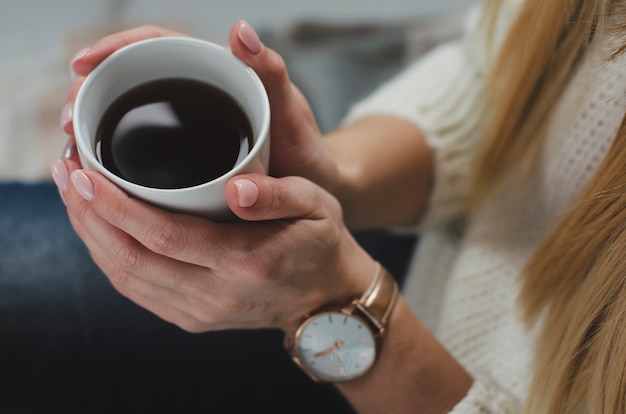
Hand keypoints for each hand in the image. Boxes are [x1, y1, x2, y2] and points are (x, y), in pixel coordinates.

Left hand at [51, 146, 375, 333]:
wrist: (326, 298)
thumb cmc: (320, 244)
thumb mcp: (317, 207)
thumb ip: (279, 195)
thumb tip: (236, 188)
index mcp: (245, 262)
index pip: (165, 235)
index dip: (118, 206)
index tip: (86, 173)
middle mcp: (216, 294)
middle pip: (133, 259)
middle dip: (91, 216)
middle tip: (66, 173)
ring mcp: (200, 312)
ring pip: (127, 278)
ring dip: (92, 237)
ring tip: (73, 197)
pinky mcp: (192, 319)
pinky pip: (137, 291)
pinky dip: (109, 260)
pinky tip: (98, 231)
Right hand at [61, 22, 338, 190]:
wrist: (313, 189)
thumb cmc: (305, 148)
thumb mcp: (289, 112)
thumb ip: (270, 74)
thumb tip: (242, 30)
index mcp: (215, 73)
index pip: (155, 46)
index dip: (114, 50)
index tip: (82, 65)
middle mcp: (196, 96)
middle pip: (131, 80)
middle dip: (93, 93)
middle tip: (71, 123)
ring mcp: (188, 127)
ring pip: (131, 115)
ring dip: (97, 127)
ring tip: (74, 150)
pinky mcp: (186, 160)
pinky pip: (143, 148)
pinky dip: (117, 157)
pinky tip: (98, 175)